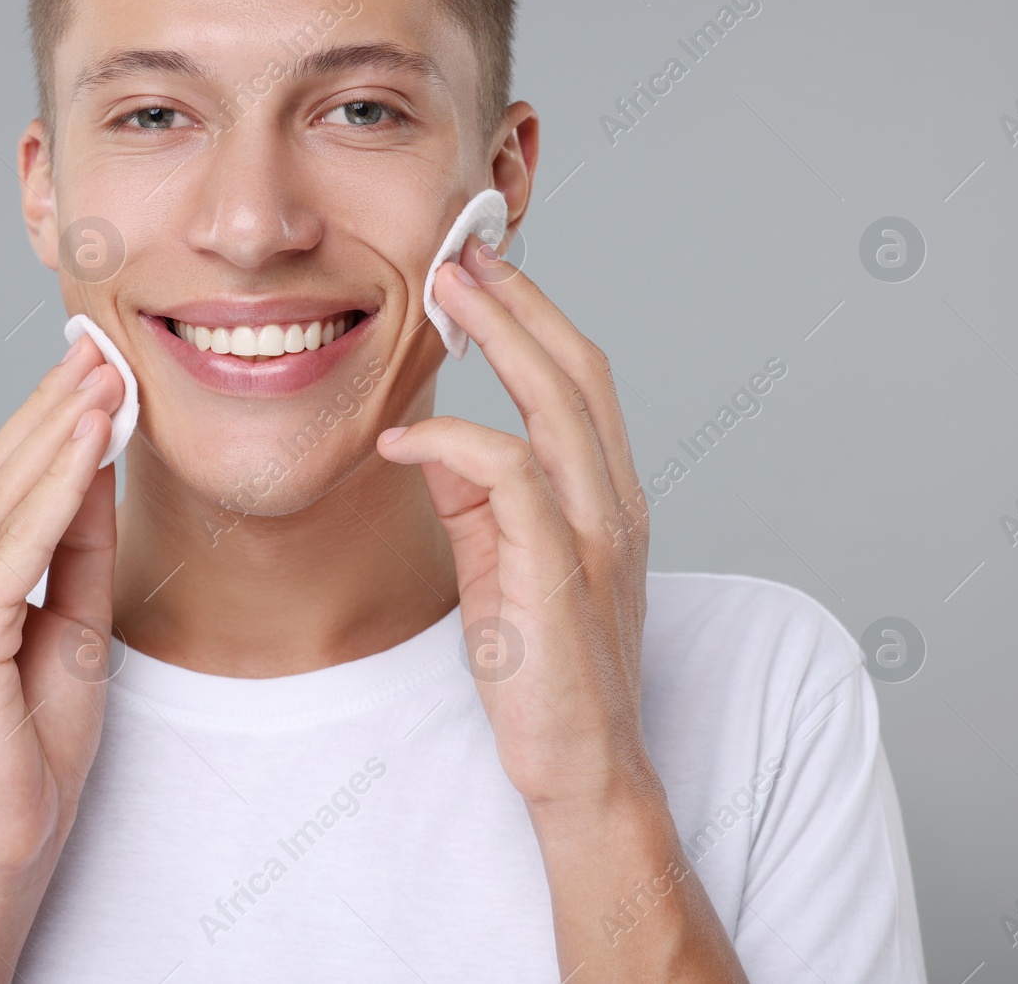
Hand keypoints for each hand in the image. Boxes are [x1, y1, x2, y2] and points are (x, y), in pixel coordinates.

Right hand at [0, 333, 122, 981]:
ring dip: (58, 428)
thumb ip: (75, 546)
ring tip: (103, 369)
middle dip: (53, 405)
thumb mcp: (70, 624)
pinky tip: (88, 437)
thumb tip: (94, 464)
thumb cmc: (31, 746)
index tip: (92, 367)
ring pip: (3, 497)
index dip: (45, 422)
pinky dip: (55, 487)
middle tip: (101, 343)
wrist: (1, 842)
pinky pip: (15, 545)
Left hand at [378, 241, 745, 978]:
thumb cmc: (544, 668)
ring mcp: (594, 537)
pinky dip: (455, 441)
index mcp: (608, 495)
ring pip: (558, 406)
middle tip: (461, 252)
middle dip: (519, 301)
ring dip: (501, 340)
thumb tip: (432, 437)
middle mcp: (615, 503)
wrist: (581, 766)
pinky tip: (402, 435)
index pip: (580, 380)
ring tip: (443, 297)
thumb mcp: (507, 563)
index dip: (534, 315)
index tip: (481, 271)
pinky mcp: (557, 575)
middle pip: (578, 371)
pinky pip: (508, 479)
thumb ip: (478, 497)